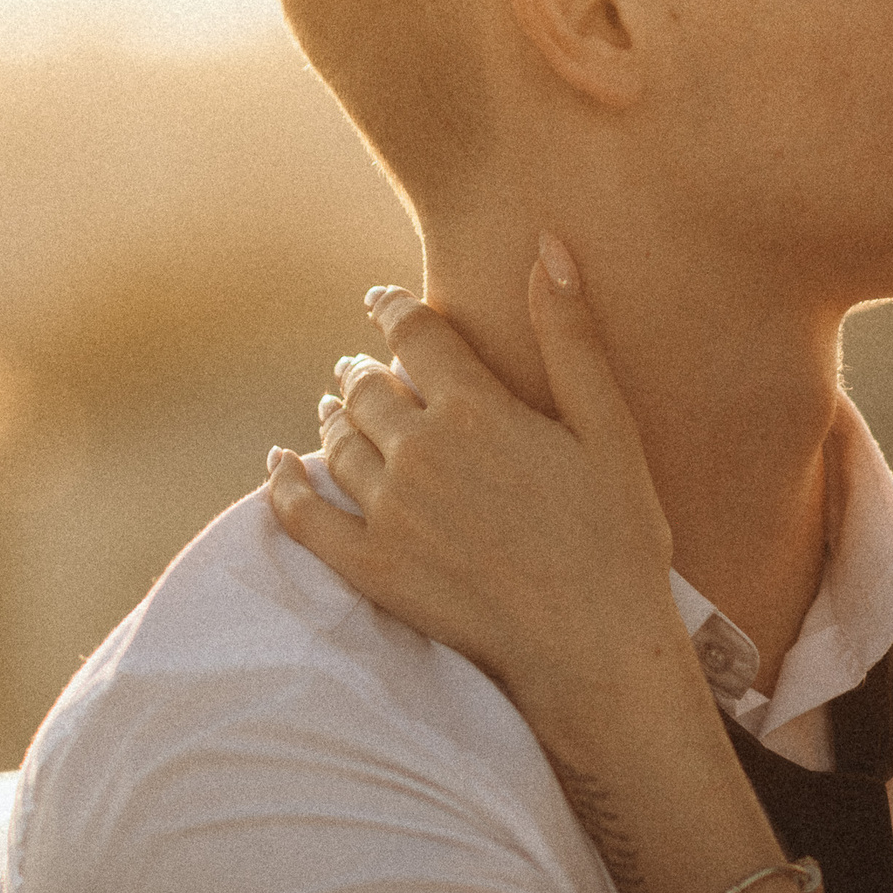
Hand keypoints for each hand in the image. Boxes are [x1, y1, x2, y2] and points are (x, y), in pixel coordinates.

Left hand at [264, 236, 689, 728]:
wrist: (593, 647)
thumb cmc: (616, 536)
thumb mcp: (607, 427)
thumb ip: (571, 336)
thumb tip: (549, 245)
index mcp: (475, 408)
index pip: (414, 334)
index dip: (393, 309)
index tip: (382, 300)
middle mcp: (419, 451)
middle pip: (367, 386)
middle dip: (362, 366)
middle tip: (360, 364)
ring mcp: (389, 513)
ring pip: (337, 443)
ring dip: (333, 416)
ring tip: (335, 407)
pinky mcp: (371, 569)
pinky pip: (306, 517)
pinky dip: (283, 486)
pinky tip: (276, 467)